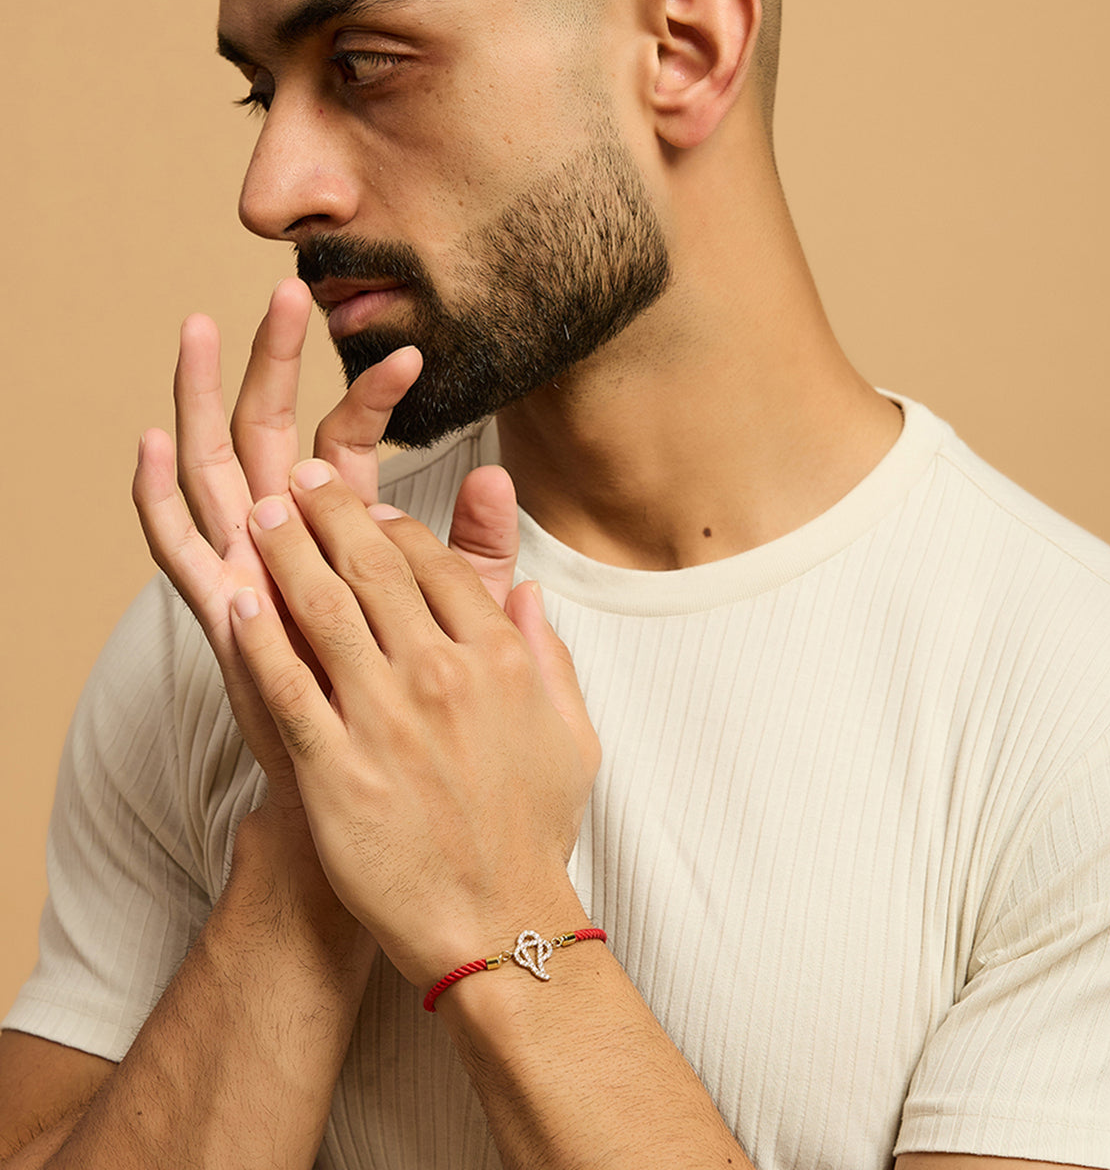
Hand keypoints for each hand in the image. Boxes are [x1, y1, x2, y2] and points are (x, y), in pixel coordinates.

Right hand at [132, 280, 521, 824]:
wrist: (396, 802)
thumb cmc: (435, 713)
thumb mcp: (469, 619)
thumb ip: (482, 551)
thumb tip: (501, 473)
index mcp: (348, 547)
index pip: (348, 450)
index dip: (373, 398)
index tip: (416, 355)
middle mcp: (294, 553)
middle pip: (269, 439)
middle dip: (271, 366)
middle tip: (286, 291)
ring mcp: (253, 581)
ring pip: (215, 475)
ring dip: (203, 403)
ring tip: (204, 327)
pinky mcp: (224, 622)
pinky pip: (177, 553)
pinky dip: (158, 499)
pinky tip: (155, 440)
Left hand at [226, 460, 601, 987]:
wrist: (496, 924)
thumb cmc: (533, 832)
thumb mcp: (573, 734)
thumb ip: (551, 652)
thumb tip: (528, 590)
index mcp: (502, 661)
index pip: (438, 565)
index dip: (396, 525)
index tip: (370, 509)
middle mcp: (445, 677)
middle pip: (374, 569)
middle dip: (329, 513)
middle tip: (298, 483)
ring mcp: (387, 721)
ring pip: (325, 610)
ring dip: (286, 551)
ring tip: (260, 516)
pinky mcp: (337, 770)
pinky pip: (287, 686)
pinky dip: (258, 637)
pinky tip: (237, 599)